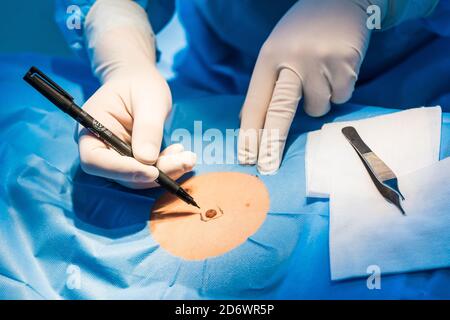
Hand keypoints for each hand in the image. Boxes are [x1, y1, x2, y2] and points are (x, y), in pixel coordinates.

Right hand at [78, 66, 195, 188]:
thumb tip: (147, 161)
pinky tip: (182, 155)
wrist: (140, 82)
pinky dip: (167, 168)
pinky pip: (147, 172)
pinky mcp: (131, 161)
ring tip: (189, 158)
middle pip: (119, 174)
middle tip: (185, 162)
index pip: (95, 159)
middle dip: (153, 173)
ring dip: (165, 172)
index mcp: (91, 127)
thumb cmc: (140, 84)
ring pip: (136, 177)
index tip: (152, 172)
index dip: (122, 170)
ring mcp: (115, 156)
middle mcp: (98, 146)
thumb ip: (148, 128)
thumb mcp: (150, 99)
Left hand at [238, 0, 385, 173]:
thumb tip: (248, 119)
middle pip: (280, 111)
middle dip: (273, 144)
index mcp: (269, 57)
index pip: (256, 102)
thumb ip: (264, 84)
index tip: (246, 157)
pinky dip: (339, 90)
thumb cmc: (303, 31)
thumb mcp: (275, 49)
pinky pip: (341, 97)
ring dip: (319, 101)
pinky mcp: (346, 64)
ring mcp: (320, 62)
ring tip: (321, 75)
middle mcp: (292, 60)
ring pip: (318, 108)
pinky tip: (337, 69)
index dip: (251, 132)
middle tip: (267, 168)